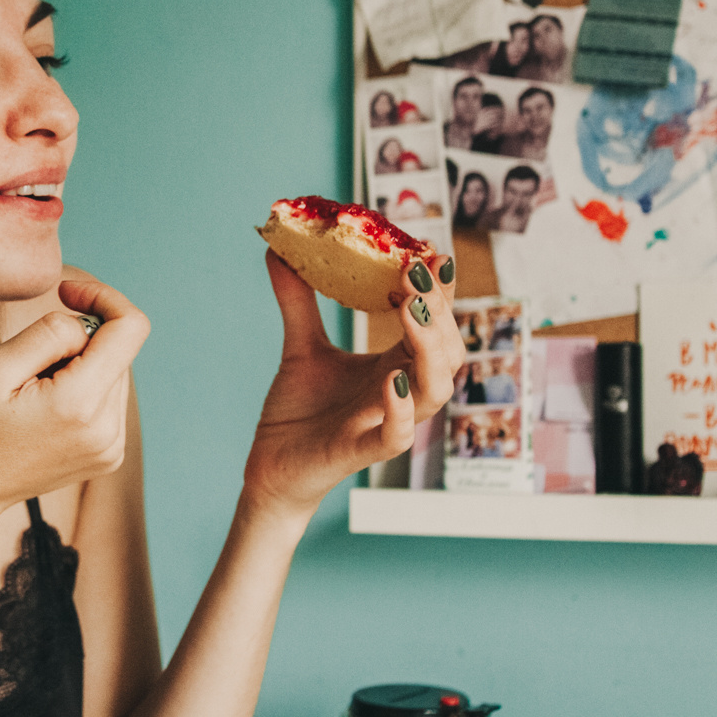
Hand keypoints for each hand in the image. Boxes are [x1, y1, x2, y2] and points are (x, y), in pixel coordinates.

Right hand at [0, 275, 149, 522]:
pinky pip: (108, 399)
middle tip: (29, 361)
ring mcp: (111, 447)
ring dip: (80, 364)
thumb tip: (85, 325)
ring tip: (33, 391)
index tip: (66, 293)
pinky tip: (44, 408)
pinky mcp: (107, 455)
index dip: (102, 297)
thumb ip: (48, 334)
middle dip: (80, 338)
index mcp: (81, 404)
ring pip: (114, 372)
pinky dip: (82, 388)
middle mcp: (108, 430)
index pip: (130, 327)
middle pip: (119, 349)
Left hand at [242, 250, 462, 517]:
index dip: (439, 292)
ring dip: (428, 349)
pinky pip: (396, 437)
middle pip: (445, 352)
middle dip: (438, 311)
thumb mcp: (301, 346)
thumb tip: (278, 250)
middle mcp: (401, 392)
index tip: (432, 253)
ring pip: (434, 390)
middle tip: (416, 273)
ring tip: (411, 311)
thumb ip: (297, 300)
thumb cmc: (300, 411)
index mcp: (395, 364)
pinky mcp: (360, 452)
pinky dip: (400, 411)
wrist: (271, 466)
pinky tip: (392, 380)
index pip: (432, 324)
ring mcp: (384, 422)